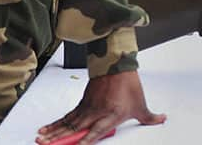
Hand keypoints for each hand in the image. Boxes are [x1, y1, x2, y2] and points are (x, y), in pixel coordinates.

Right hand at [36, 71, 164, 144]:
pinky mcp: (82, 103)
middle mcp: (96, 113)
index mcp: (110, 115)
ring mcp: (87, 108)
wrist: (117, 64)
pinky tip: (46, 128)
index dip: (84, 142)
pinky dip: (55, 123)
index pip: (94, 133)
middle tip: (44, 144)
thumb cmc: (128, 84)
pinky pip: (67, 116)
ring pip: (67, 122)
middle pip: (74, 128)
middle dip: (58, 138)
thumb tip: (161, 119)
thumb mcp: (140, 103)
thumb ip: (149, 117)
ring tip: (39, 139)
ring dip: (52, 131)